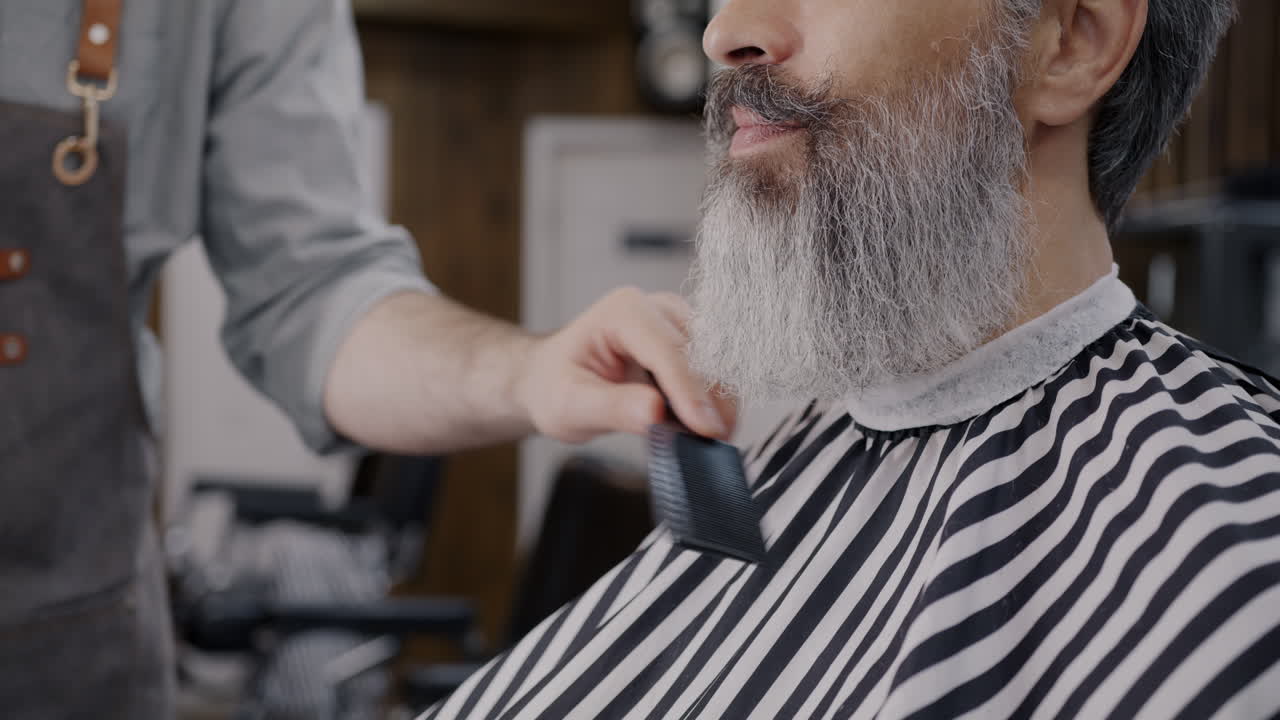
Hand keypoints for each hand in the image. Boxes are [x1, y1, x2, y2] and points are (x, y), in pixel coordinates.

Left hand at [516, 287, 736, 443]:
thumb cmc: (555, 385)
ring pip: (717, 363)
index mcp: (623, 312)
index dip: (690, 391)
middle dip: (711, 400)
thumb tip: (656, 413)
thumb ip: (612, 408)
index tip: (706, 429)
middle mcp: (656, 309)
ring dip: (717, 403)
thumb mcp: (570, 405)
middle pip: (701, 355)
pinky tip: (697, 427)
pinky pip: (714, 373)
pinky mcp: (689, 344)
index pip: (668, 350)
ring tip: (705, 440)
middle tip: (712, 444)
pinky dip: (712, 402)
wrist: (551, 380)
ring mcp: (676, 324)